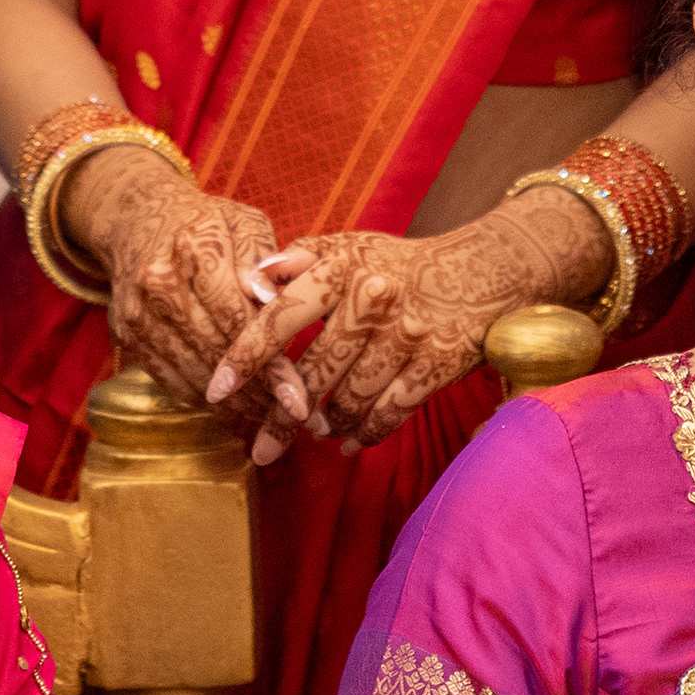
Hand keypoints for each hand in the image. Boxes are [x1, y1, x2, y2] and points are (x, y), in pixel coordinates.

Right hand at [75, 144, 284, 421]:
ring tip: (271, 420)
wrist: (137, 221)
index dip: (270, 365)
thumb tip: (273, 300)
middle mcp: (160, 283)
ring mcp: (139, 314)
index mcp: (195, 247)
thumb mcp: (243, 224)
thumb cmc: (206, 224)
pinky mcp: (129, 338)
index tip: (300, 401)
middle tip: (294, 421)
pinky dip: (205, 401)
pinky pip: (171, 381)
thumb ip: (264, 263)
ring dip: (235, 406)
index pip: (238, 318)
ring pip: (193, 375)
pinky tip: (235, 409)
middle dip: (258, 394)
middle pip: (215, 353)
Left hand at [206, 205, 571, 463]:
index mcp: (340, 270)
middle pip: (312, 375)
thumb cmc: (397, 265)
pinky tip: (350, 441)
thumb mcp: (348, 247)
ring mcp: (406, 335)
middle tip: (261, 447)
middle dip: (281, 417)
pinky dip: (367, 432)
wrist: (479, 272)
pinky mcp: (436, 364)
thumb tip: (249, 281)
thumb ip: (296, 262)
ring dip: (326, 424)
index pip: (279, 318)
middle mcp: (372, 301)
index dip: (244, 357)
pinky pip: (391, 411)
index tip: (216, 390)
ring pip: (350, 399)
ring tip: (313, 431)